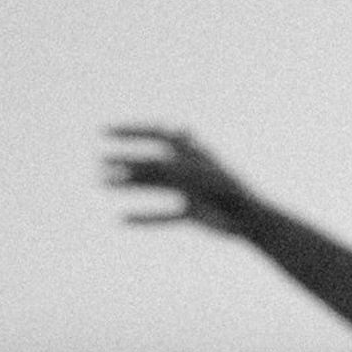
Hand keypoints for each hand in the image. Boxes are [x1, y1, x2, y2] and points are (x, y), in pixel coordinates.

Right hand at [102, 127, 259, 235]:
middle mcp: (188, 169)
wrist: (251, 220)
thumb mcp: (190, 177)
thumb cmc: (226, 192)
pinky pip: (163, 215)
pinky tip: (123, 220)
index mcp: (191, 152)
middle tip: (100, 163)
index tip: (106, 132)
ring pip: (153, 186)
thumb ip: (162, 169)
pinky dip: (144, 217)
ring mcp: (190, 191)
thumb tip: (129, 166)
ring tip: (104, 185)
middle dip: (125, 160)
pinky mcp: (193, 212)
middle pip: (150, 162)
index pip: (156, 134)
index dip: (131, 131)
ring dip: (129, 185)